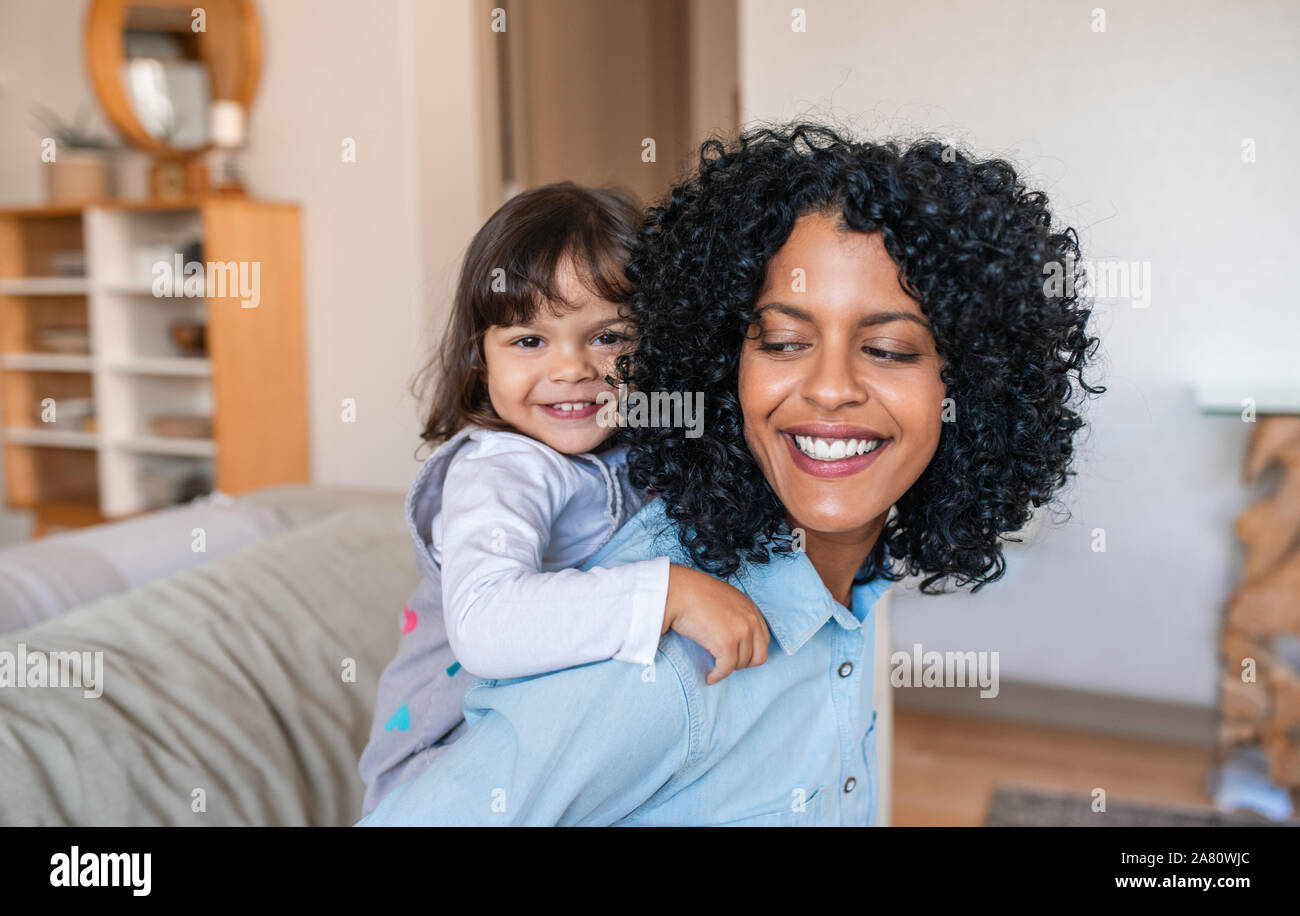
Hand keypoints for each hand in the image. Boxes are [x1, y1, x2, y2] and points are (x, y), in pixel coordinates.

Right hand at [662, 563, 769, 684]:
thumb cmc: (693, 593)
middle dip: (743, 662)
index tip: (738, 656)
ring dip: (728, 668)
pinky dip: (718, 676)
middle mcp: (751, 620)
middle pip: (759, 655)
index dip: (751, 652)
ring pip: (742, 663)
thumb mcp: (724, 599)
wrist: (677, 591)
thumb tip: (735, 635)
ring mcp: (740, 632)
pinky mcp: (726, 644)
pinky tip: (710, 676)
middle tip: (727, 663)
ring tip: (715, 666)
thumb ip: (736, 614)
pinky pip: (726, 668)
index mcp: (751, 608)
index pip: (763, 639)